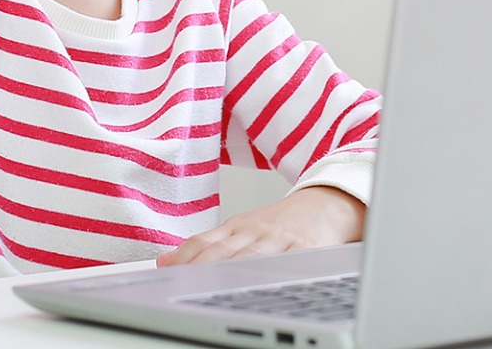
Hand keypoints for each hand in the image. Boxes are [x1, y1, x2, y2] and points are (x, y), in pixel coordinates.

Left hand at [157, 186, 366, 266]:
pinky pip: (286, 266)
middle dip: (199, 269)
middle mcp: (254, 233)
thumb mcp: (242, 229)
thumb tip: (167, 262)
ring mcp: (278, 242)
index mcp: (236, 227)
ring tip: (206, 289)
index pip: (203, 242)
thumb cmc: (281, 223)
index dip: (183, 258)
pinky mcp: (305, 251)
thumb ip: (207, 246)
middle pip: (221, 253)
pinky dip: (270, 275)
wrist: (327, 203)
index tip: (164, 273)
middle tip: (180, 284)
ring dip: (226, 274)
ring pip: (248, 259)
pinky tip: (258, 287)